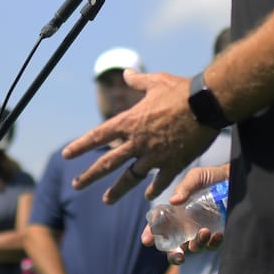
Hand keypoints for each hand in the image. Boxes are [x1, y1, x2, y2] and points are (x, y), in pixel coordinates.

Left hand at [62, 70, 217, 202]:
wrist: (207, 105)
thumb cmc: (181, 90)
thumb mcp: (156, 82)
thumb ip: (138, 81)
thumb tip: (126, 72)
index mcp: (130, 121)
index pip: (99, 135)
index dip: (81, 145)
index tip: (67, 154)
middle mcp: (137, 142)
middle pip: (108, 163)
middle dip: (89, 175)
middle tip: (75, 185)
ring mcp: (155, 156)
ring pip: (130, 177)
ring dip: (117, 190)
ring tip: (106, 200)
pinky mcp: (173, 163)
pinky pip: (160, 181)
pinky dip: (152, 189)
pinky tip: (147, 196)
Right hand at [140, 164, 228, 263]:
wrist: (232, 178)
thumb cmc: (209, 177)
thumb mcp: (195, 177)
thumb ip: (185, 187)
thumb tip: (174, 201)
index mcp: (174, 213)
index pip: (158, 227)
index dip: (150, 234)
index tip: (147, 240)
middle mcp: (185, 225)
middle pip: (173, 247)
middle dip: (173, 255)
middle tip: (179, 256)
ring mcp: (200, 231)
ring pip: (194, 248)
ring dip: (197, 245)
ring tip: (205, 232)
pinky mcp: (216, 234)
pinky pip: (212, 246)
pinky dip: (214, 243)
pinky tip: (218, 235)